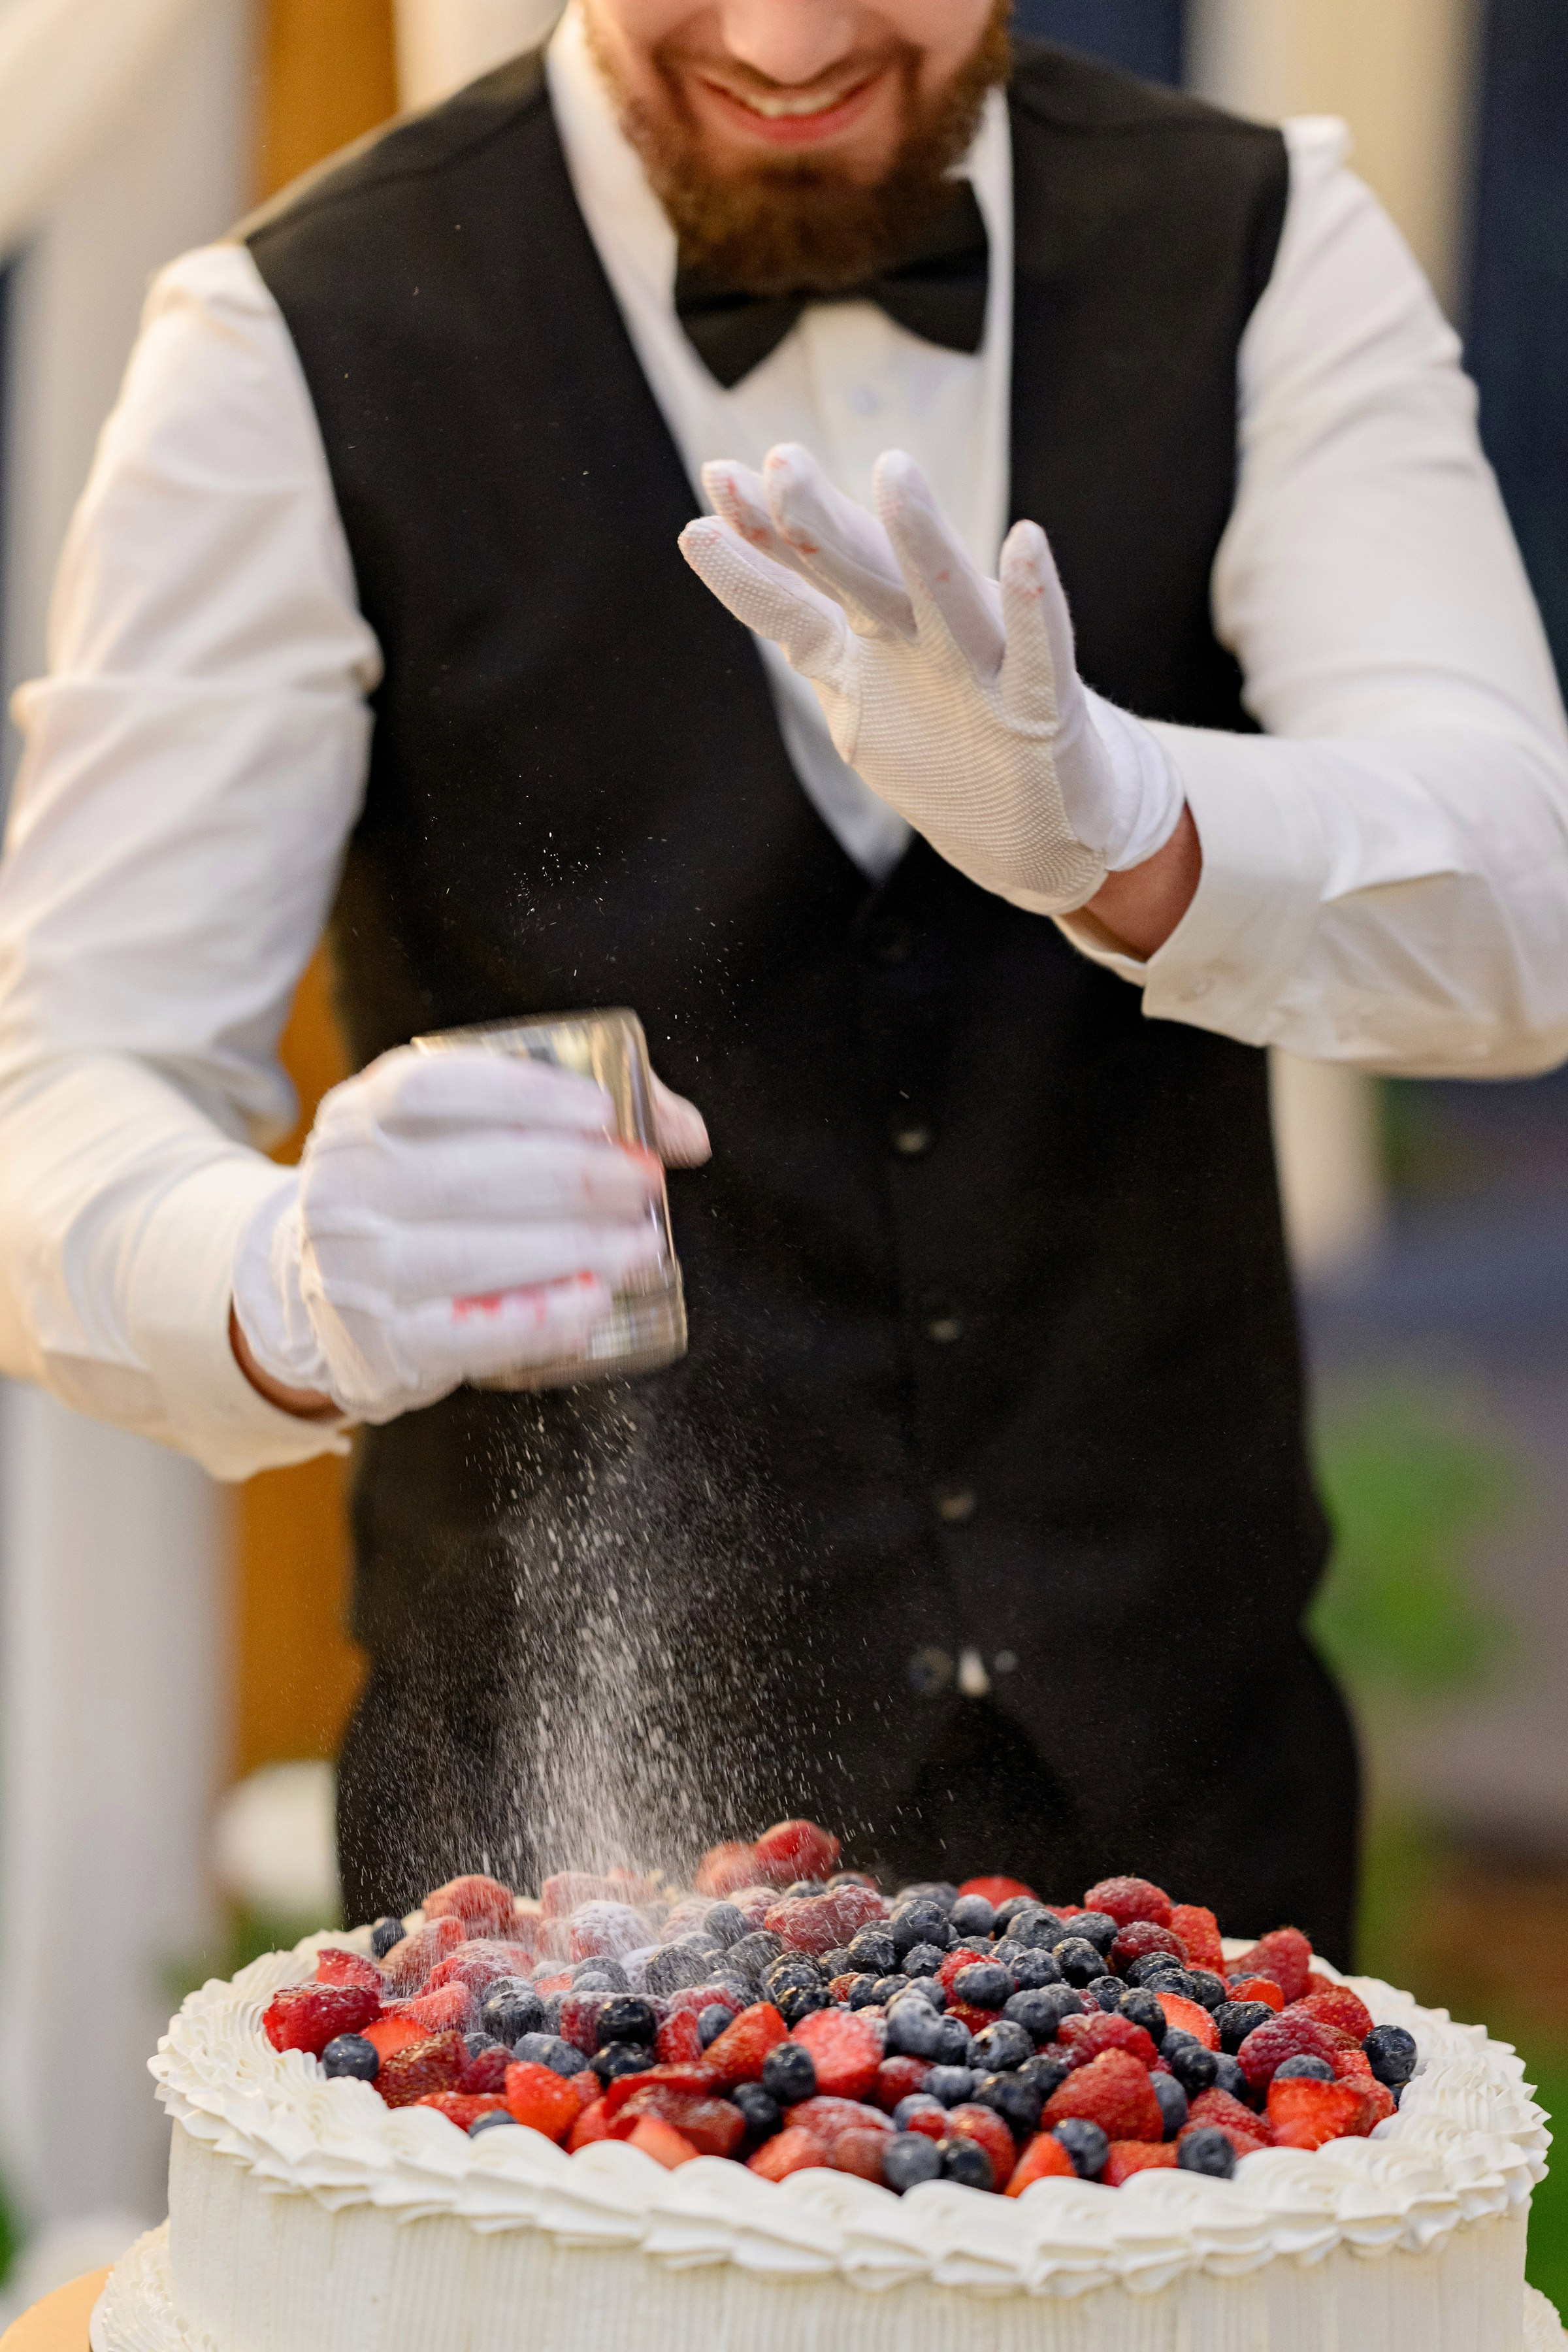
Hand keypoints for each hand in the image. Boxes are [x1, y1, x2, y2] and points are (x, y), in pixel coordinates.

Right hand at [230, 1045, 708, 1422]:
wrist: (317, 1298)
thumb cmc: (420, 1202)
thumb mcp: (456, 1139)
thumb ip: (565, 1119)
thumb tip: (687, 1134)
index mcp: (362, 1119)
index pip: (432, 1089)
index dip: (523, 1095)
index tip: (601, 1111)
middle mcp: (347, 1190)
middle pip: (467, 1176)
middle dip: (574, 1178)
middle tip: (645, 1184)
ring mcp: (357, 1273)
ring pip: (470, 1256)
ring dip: (572, 1249)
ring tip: (643, 1247)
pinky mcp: (381, 1348)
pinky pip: (466, 1336)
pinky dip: (539, 1319)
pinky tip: (595, 1302)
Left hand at [679, 444, 1184, 915]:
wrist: (1044, 819)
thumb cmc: (946, 728)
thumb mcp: (853, 671)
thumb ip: (790, 605)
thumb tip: (704, 529)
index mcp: (872, 634)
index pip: (803, 586)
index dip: (759, 543)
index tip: (716, 479)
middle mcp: (923, 638)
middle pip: (865, 579)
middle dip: (821, 528)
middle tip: (781, 464)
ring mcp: (982, 670)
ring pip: (947, 601)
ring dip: (921, 542)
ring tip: (895, 472)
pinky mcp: (1040, 711)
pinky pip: (1035, 654)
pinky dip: (1032, 604)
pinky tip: (1025, 543)